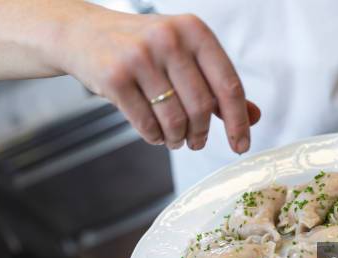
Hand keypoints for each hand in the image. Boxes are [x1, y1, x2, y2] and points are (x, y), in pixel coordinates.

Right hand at [54, 9, 259, 151]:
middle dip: (202, 134)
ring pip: (175, 119)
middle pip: (202, 107)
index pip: (228, 85)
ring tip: (176, 138)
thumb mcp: (186, 56)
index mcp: (195, 31)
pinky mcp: (115, 77)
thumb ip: (218, 85)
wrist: (84, 33)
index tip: (240, 145)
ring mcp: (140, 56)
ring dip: (178, 138)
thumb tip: (254, 117)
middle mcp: (170, 39)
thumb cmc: (144, 48)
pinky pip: (147, 124)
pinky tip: (155, 134)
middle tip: (197, 142)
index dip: (238, 121)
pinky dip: (155, 137)